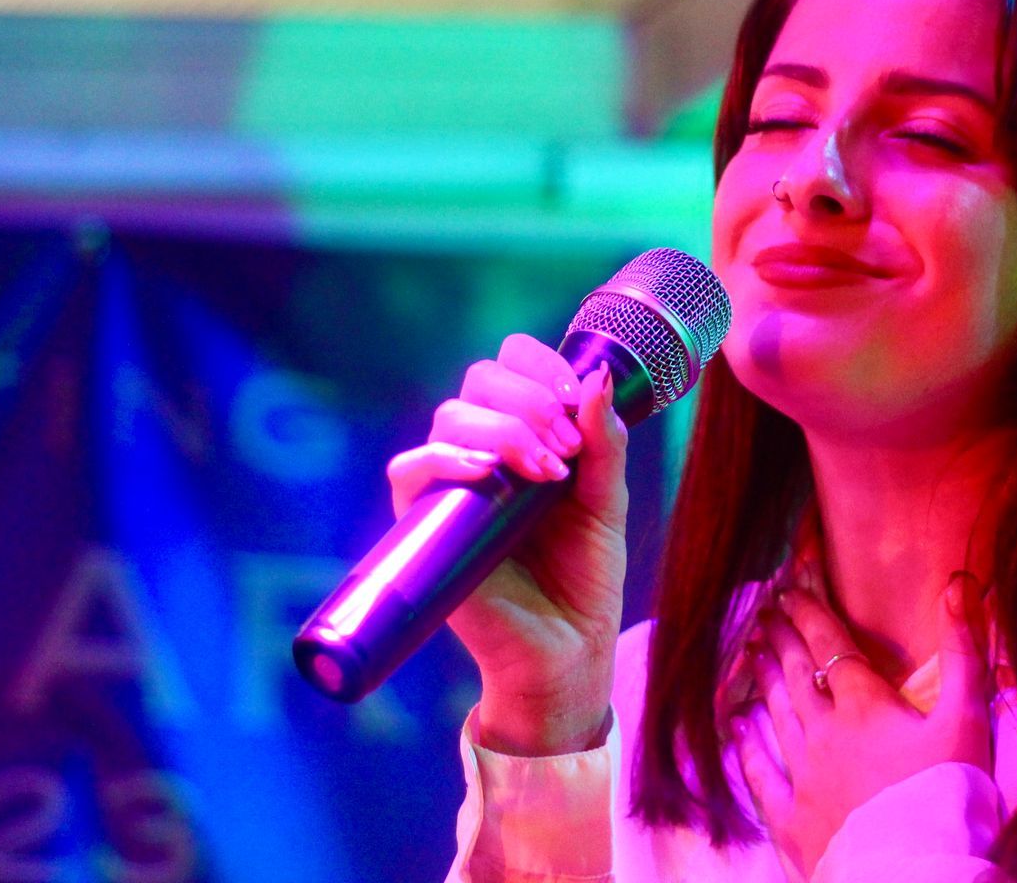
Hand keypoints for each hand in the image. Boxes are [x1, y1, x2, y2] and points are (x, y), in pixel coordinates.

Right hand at [384, 334, 629, 754]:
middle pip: (480, 381)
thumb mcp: (606, 501)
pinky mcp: (425, 525)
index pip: (509, 366)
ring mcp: (451, 487)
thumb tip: (599, 376)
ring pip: (450, 417)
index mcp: (524, 437)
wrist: (567, 651)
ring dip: (504, 429)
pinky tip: (487, 473)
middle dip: (529, 400)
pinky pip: (410, 471)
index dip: (538, 365)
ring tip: (547, 472)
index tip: (575, 394)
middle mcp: (482, 452)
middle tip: (567, 449)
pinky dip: (445, 458)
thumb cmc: (584, 578)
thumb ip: (605, 442)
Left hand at [733, 577, 993, 879]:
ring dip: (764, 680)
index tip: (787, 591)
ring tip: (751, 653)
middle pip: (796, 675)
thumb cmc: (951, 795)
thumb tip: (958, 583)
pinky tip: (734, 729)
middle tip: (763, 614)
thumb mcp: (969, 719)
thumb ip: (964, 651)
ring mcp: (804, 777)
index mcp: (865, 705)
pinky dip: (746, 749)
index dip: (808, 615)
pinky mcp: (793, 821)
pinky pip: (761, 777)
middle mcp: (825, 733)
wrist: (922, 872)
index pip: (830, 646)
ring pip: (776, 716)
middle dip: (780, 640)